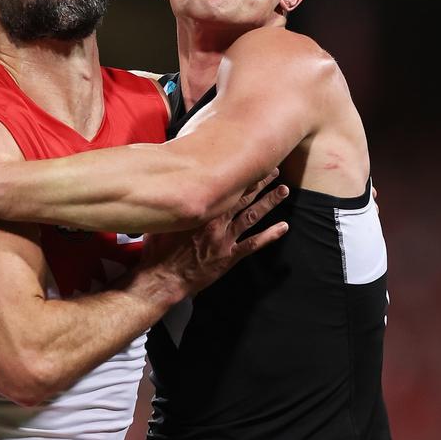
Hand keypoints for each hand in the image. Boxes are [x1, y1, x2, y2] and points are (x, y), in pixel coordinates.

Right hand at [141, 176, 288, 300]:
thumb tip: (167, 187)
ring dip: (269, 203)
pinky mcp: (228, 257)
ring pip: (252, 216)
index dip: (241, 175)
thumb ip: (171, 205)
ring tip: (283, 191)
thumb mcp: (161, 219)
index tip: (251, 162)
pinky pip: (254, 244)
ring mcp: (225, 239)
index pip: (225, 187)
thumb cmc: (157, 249)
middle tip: (274, 170)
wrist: (162, 277)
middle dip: (260, 183)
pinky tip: (283, 227)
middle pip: (243, 197)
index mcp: (201, 211)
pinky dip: (270, 235)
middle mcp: (216, 221)